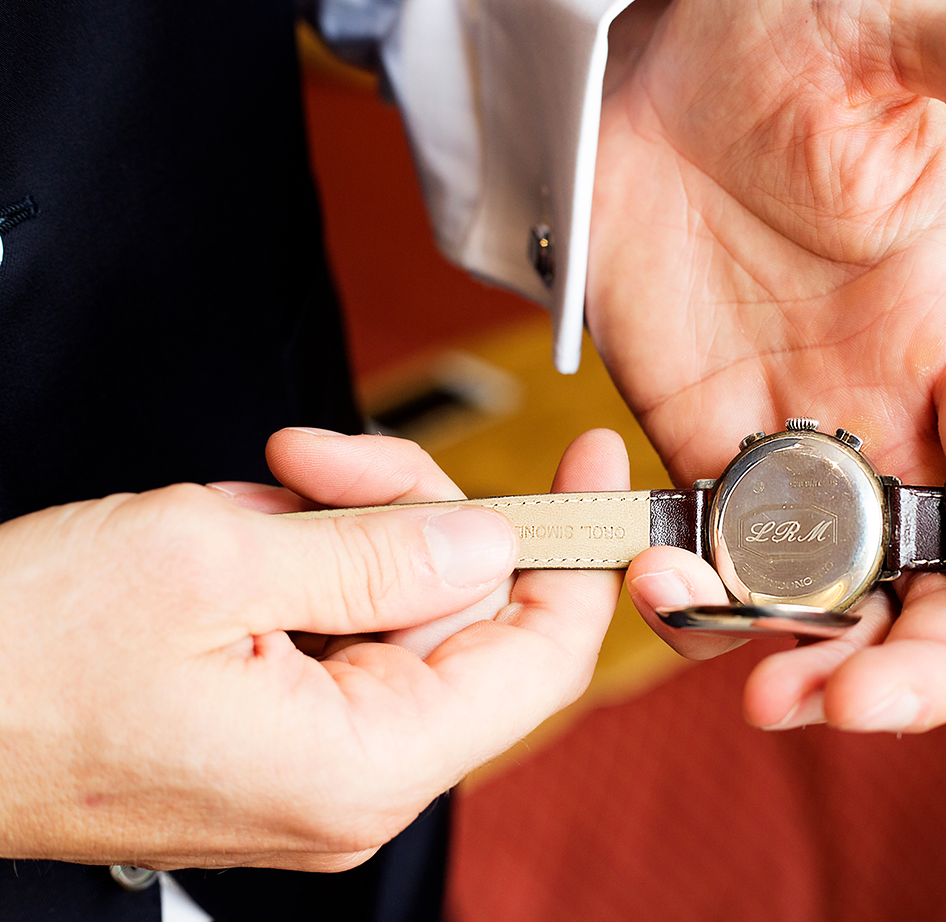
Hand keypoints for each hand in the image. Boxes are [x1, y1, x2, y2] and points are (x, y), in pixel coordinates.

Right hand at [0, 427, 626, 868]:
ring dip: (346, 533)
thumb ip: (380, 550)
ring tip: (252, 508)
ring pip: (404, 613)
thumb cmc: (20, 655)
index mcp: (362, 763)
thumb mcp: (215, 560)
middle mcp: (356, 785)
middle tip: (321, 462)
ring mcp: (318, 767)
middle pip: (469, 618)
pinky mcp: (280, 739)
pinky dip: (312, 567)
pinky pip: (344, 631)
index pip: (540, 657)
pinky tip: (244, 543)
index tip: (586, 464)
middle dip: (412, 513)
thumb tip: (489, 538)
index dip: (579, 553)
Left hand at [588, 0, 945, 737]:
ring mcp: (791, 439)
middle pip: (941, 583)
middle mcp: (889, 410)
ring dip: (809, 666)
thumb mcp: (884, 32)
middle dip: (915, 667)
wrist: (634, 53)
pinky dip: (702, 607)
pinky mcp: (699, 445)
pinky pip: (717, 560)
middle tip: (844, 710)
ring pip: (834, 599)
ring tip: (762, 697)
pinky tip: (663, 599)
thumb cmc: (771, 31)